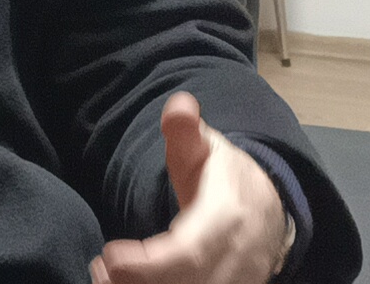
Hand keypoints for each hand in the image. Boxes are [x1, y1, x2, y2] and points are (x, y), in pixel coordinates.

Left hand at [90, 93, 288, 283]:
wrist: (270, 208)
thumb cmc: (224, 177)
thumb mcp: (206, 148)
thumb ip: (186, 131)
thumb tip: (179, 103)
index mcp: (229, 217)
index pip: (190, 251)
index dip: (149, 263)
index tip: (110, 254)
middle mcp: (238, 257)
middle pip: (188, 283)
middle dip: (140, 282)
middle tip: (99, 269)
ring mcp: (239, 280)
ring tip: (105, 279)